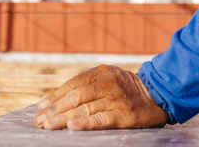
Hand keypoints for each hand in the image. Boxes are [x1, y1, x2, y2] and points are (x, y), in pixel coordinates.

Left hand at [32, 65, 168, 130]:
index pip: (72, 85)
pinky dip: (86, 123)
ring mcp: (116, 99)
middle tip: (40, 121)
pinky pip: (101, 119)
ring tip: (49, 126)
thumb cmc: (129, 90)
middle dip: (54, 110)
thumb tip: (58, 100)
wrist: (159, 96)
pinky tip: (73, 126)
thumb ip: (89, 85)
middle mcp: (107, 83)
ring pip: (84, 108)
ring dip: (63, 119)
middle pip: (75, 97)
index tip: (40, 108)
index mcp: (101, 72)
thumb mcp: (110, 78)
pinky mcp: (124, 115)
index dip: (55, 97)